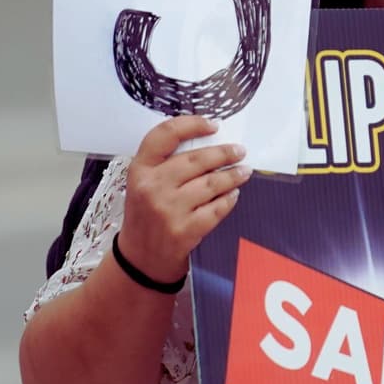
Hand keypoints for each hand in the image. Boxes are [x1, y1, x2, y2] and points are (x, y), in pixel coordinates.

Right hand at [118, 116, 249, 284]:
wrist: (140, 258)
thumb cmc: (146, 215)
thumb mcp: (144, 184)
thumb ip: (166, 164)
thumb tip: (209, 143)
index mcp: (140, 170)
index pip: (165, 135)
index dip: (191, 125)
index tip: (213, 125)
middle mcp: (152, 187)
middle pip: (196, 159)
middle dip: (224, 153)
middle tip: (239, 151)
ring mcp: (169, 210)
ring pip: (212, 183)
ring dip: (233, 175)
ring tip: (243, 171)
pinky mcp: (185, 230)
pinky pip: (217, 208)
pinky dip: (229, 199)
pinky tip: (234, 194)